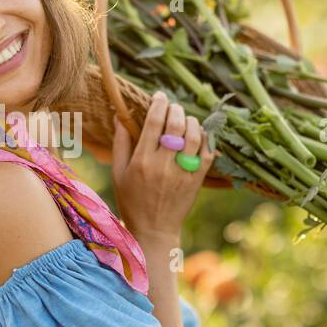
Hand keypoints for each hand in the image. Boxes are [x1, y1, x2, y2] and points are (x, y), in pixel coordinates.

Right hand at [109, 91, 216, 241]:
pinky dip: (206, 138)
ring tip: (185, 120)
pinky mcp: (197, 179)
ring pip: (195, 135)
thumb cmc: (131, 201)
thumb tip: (119, 115)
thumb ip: (120, 143)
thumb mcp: (118, 173)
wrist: (154, 230)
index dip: (159, 103)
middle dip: (175, 109)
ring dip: (191, 121)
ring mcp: (183, 172)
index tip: (160, 96)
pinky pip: (208, 152)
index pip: (154, 121)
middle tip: (172, 107)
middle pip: (176, 124)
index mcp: (142, 160)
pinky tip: (198, 135)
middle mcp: (164, 164)